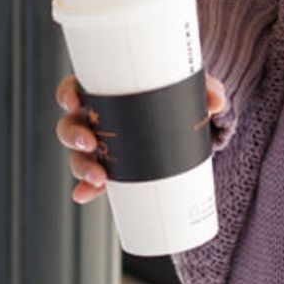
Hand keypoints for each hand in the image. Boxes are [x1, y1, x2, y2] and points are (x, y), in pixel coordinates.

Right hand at [54, 71, 228, 203]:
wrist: (189, 124)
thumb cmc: (180, 97)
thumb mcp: (192, 90)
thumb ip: (206, 90)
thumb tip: (216, 102)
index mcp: (108, 92)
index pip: (76, 88)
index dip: (68, 93)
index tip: (74, 100)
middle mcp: (99, 118)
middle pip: (71, 125)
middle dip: (74, 135)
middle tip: (90, 143)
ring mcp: (105, 146)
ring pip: (79, 155)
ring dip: (81, 167)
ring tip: (99, 177)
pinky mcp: (116, 169)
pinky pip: (93, 181)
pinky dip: (87, 190)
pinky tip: (85, 195)